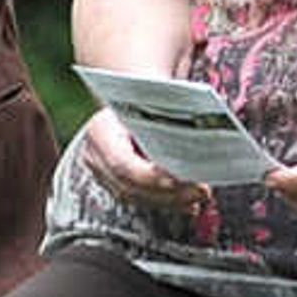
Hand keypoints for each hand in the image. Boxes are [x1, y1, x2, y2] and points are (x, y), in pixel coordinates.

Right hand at [79, 107, 209, 216]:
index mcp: (100, 131)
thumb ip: (169, 113)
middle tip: (202, 191)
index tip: (180, 180)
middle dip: (168, 193)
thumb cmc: (144, 94)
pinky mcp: (115, 184)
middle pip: (131, 186)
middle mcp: (95, 156)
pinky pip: (141, 199)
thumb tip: (199, 124)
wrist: (127, 98)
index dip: (151, 177)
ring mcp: (102, 174)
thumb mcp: (153, 97)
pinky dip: (166, 202)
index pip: (122, 164)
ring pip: (137, 197)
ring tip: (200, 197)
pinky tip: (190, 202)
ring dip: (170, 201)